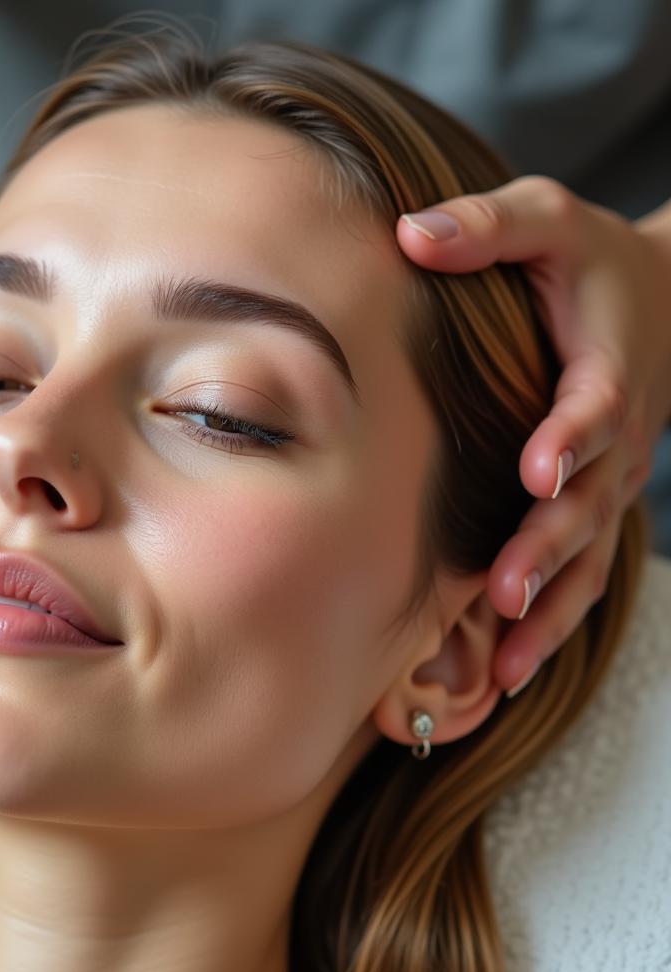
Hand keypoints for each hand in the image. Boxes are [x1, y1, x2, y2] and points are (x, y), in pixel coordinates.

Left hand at [397, 176, 670, 694]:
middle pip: (587, 503)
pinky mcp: (592, 508)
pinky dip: (551, 622)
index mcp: (604, 367)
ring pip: (586, 556)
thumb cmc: (583, 262)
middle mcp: (615, 439)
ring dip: (549, 608)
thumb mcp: (544, 220)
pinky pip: (581, 575)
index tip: (539, 466)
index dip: (572, 437)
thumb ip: (487, 225)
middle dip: (547, 547)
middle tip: (505, 589)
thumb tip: (408, 232)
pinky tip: (509, 669)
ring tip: (506, 662)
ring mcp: (607, 484)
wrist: (657, 301)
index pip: (593, 407)